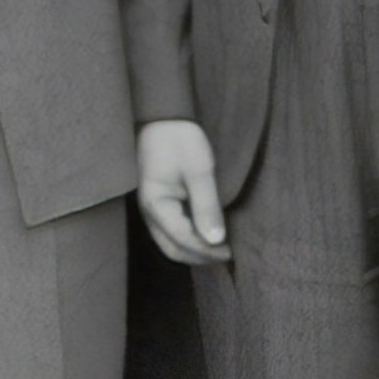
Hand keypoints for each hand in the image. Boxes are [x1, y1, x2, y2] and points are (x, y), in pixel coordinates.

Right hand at [136, 119, 229, 264]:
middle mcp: (149, 213)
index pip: (182, 239)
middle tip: (227, 256)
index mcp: (156, 204)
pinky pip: (174, 235)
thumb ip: (207, 206)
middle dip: (201, 258)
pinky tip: (209, 240)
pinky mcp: (161, 208)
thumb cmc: (180, 140)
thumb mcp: (199, 171)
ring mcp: (153, 213)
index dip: (206, 251)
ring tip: (221, 252)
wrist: (165, 120)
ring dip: (196, 254)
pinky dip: (192, 243)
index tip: (229, 252)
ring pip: (173, 246)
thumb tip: (215, 241)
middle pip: (174, 250)